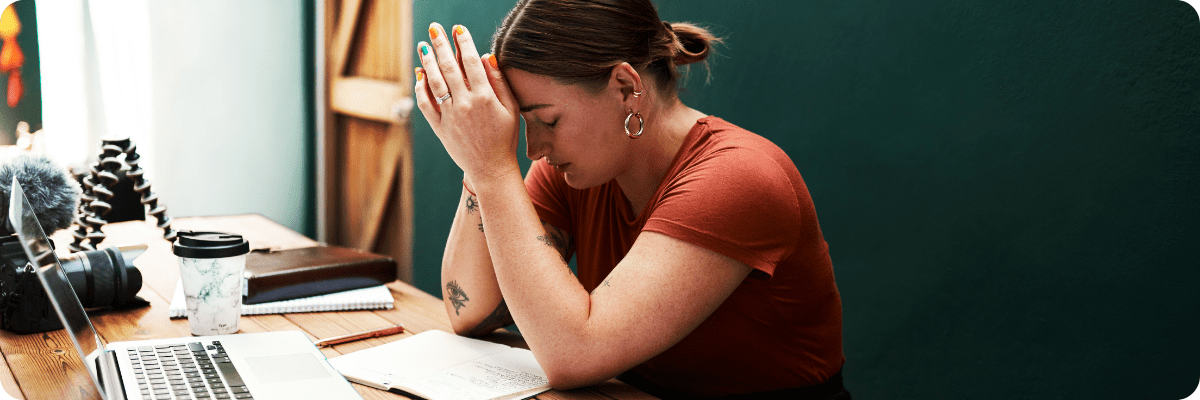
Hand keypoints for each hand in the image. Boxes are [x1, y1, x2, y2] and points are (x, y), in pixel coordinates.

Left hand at [415, 23, 521, 186]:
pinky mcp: (440, 128)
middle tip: (434, 29)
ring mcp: (451, 116)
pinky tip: (420, 75)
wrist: (491, 168)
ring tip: (423, 46)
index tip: (458, 28)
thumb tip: (486, 56)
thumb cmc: (504, 137)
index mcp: (485, 97)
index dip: (463, 42)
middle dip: (441, 45)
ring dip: (427, 61)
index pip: (471, 61)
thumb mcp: (510, 108)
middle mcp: (466, 104)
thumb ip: (499, 82)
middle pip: (449, 67)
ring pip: (434, 82)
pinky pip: (425, 104)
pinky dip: (420, 88)